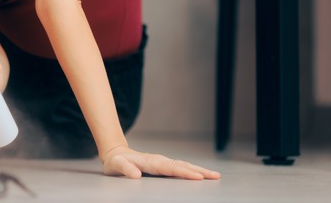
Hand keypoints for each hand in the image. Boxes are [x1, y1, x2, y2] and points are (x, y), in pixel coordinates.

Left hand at [101, 145, 220, 179]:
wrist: (116, 153)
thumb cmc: (115, 162)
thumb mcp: (116, 165)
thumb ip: (125, 169)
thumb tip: (136, 175)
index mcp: (150, 162)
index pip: (170, 168)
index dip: (184, 173)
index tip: (198, 176)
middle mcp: (159, 160)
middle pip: (182, 165)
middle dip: (199, 170)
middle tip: (215, 176)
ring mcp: (162, 162)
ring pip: (183, 165)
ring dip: (199, 170)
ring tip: (214, 175)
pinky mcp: (163, 165)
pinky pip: (180, 168)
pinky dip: (192, 170)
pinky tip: (201, 175)